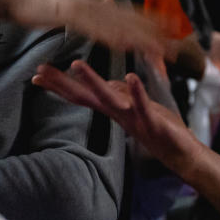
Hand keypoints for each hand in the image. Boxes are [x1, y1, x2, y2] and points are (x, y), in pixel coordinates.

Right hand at [0, 0, 167, 65]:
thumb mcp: (68, 7)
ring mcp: (82, 7)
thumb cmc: (38, 2)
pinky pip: (93, 27)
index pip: (130, 11)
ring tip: (160, 49)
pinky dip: (110, 36)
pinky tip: (125, 45)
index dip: (153, 19)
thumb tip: (102, 3)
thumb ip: (88, 8)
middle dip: (156, 30)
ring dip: (140, 36)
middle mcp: (94, 2)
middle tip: (179, 42)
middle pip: (131, 17)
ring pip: (117, 23)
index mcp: (95, 2)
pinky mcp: (67, 14)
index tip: (174, 27)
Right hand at [31, 62, 196, 170]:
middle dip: (63, 83)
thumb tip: (109, 82)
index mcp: (114, 109)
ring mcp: (133, 118)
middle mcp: (119, 113)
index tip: (37, 74)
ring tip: (76, 64)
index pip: (82, 96)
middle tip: (40, 70)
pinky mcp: (152, 122)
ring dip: (92, 82)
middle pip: (86, 97)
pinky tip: (130, 76)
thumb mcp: (138, 107)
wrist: (182, 155)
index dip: (59, 85)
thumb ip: (123, 96)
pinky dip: (137, 92)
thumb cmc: (160, 129)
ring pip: (108, 99)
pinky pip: (142, 105)